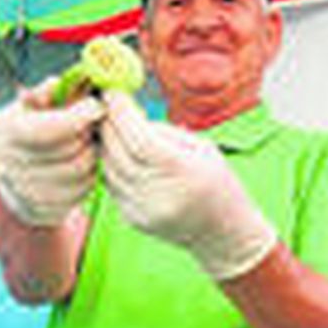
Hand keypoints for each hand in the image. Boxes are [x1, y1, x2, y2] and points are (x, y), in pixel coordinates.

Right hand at [0, 77, 104, 226]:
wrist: (13, 179)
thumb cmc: (28, 133)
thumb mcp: (28, 107)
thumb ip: (46, 93)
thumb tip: (60, 83)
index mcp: (2, 133)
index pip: (48, 128)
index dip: (79, 116)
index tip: (96, 106)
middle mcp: (7, 166)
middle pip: (70, 152)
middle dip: (89, 136)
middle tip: (93, 127)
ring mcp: (23, 193)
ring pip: (80, 173)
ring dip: (93, 157)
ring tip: (89, 146)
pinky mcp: (41, 212)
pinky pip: (81, 193)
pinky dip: (89, 179)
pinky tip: (84, 167)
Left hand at [97, 91, 276, 279]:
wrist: (224, 234)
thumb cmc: (218, 183)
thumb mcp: (202, 148)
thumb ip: (163, 131)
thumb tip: (126, 113)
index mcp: (183, 172)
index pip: (139, 138)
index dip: (121, 113)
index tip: (112, 92)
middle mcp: (160, 194)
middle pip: (118, 151)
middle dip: (108, 123)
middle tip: (104, 104)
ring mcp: (144, 210)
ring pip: (109, 167)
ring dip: (105, 143)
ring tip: (108, 125)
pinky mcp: (133, 219)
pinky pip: (111, 184)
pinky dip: (110, 163)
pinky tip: (116, 151)